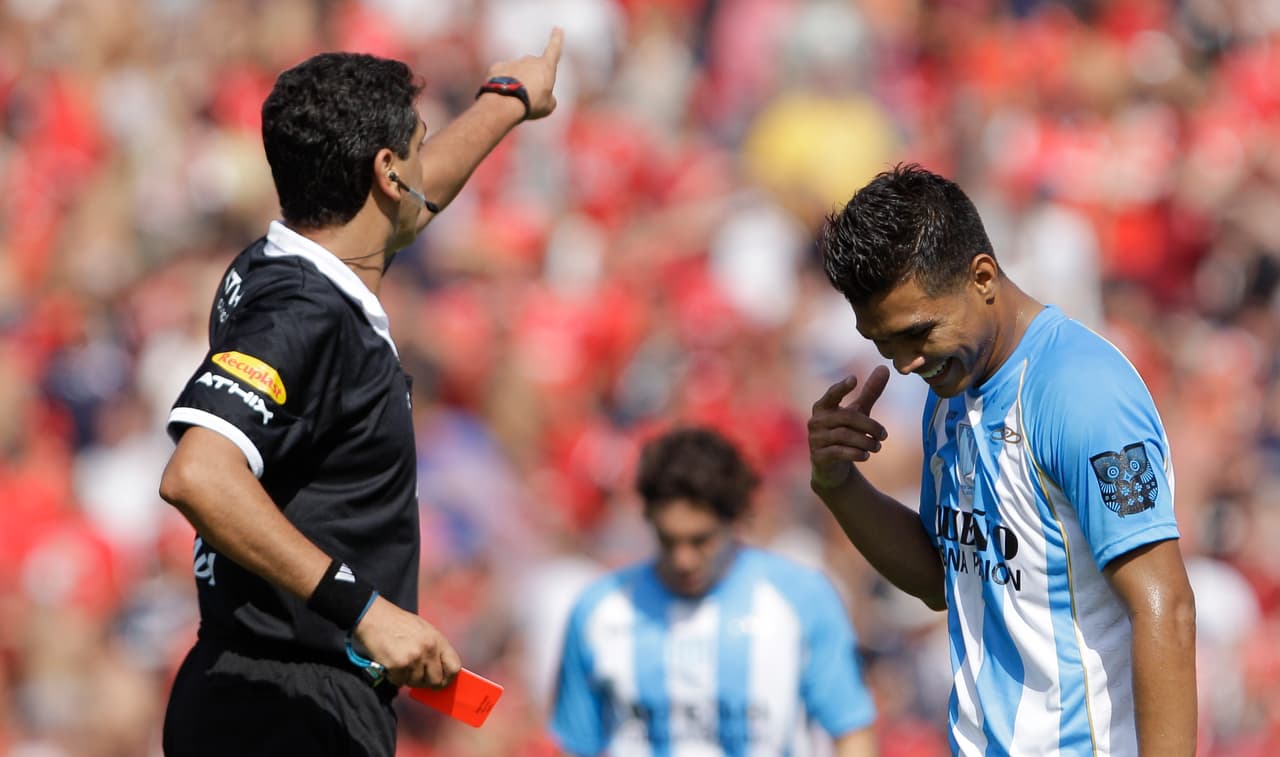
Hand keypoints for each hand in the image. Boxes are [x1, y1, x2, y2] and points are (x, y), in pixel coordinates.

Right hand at [352, 595, 460, 688]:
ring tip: (400, 663)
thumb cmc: (397, 623)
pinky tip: (390, 664)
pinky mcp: (398, 665)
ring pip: (416, 683)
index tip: (441, 681)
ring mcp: (414, 658)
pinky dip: (394, 677)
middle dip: (425, 682)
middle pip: (436, 680)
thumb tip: (440, 672)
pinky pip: (400, 682)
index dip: (448, 678)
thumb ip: (434, 649)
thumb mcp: (423, 630)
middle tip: (415, 675)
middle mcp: (429, 649)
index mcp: (437, 639)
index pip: (454, 667)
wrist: (373, 617)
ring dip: (407, 678)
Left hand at [485, 27, 563, 119]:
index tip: (557, 28)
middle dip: (531, 79)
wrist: (505, 102)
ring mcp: (512, 62)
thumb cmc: (531, 104)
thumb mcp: (548, 106)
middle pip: (533, 68)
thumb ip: (548, 98)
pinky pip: (502, 74)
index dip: (556, 39)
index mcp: (545, 66)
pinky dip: (502, 82)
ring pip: (516, 72)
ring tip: (514, 99)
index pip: (554, 49)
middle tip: (529, 97)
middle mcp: (529, 60)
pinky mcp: (497, 67)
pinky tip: (502, 93)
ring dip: (517, 83)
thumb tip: (544, 96)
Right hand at [808, 365, 890, 489]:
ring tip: (877, 446)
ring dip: (866, 442)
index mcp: (823, 407)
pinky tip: (866, 455)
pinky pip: (840, 452)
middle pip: (847, 417)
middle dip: (870, 426)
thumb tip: (884, 368)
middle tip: (884, 435)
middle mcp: (816, 421)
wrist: (833, 467)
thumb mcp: (858, 412)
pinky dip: (856, 453)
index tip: (854, 379)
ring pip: (845, 436)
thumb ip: (869, 392)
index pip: (832, 395)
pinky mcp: (819, 456)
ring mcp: (815, 439)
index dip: (842, 387)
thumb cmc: (845, 432)